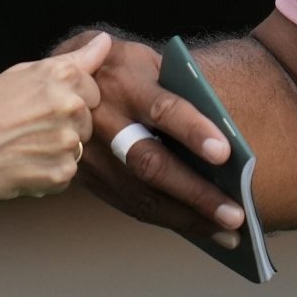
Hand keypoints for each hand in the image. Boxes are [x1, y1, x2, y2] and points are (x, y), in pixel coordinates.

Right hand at [0, 32, 106, 200]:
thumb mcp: (22, 72)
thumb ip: (71, 60)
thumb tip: (104, 41)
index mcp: (62, 75)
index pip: (93, 87)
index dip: (68, 96)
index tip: (43, 104)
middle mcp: (70, 105)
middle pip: (88, 118)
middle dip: (66, 123)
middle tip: (30, 127)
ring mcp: (67, 141)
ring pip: (79, 145)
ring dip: (57, 148)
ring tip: (24, 145)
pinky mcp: (61, 172)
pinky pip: (67, 170)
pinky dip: (49, 171)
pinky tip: (24, 163)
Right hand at [62, 30, 249, 249]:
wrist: (61, 82)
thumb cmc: (122, 68)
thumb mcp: (145, 62)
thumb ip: (177, 89)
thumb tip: (222, 135)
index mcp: (122, 82)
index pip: (162, 108)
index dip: (193, 131)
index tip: (225, 153)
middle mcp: (102, 120)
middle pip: (151, 163)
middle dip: (195, 193)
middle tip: (236, 215)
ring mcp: (91, 154)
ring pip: (140, 194)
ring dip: (186, 218)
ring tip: (228, 234)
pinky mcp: (87, 178)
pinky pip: (130, 204)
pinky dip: (166, 218)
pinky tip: (196, 227)